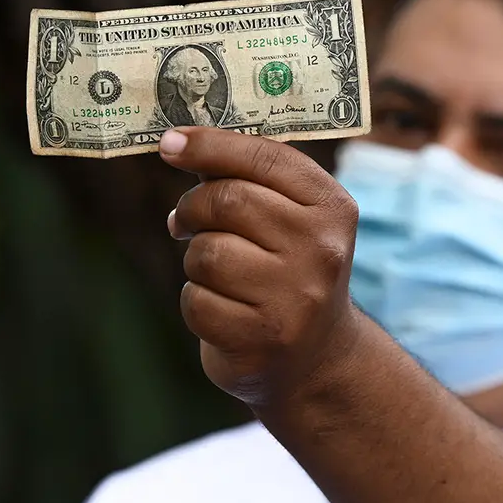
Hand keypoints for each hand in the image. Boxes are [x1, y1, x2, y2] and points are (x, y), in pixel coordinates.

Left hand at [161, 127, 360, 405]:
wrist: (316, 359)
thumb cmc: (289, 273)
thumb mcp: (288, 221)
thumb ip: (247, 180)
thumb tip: (180, 143)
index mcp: (332, 208)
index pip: (266, 158)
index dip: (210, 144)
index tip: (169, 143)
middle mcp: (322, 250)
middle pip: (228, 201)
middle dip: (193, 208)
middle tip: (185, 220)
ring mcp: (297, 298)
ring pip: (207, 252)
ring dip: (196, 260)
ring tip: (217, 273)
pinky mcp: (264, 338)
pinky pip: (197, 301)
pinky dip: (197, 302)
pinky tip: (222, 308)